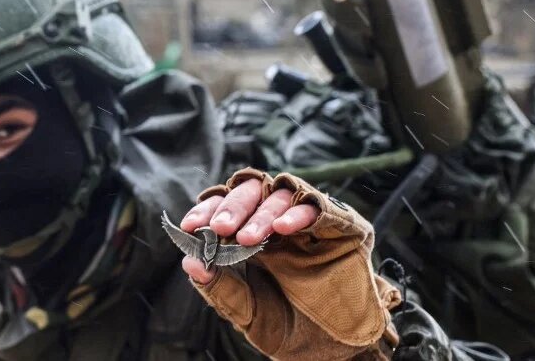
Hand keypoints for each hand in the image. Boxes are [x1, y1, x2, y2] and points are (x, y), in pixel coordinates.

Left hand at [176, 169, 399, 358]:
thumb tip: (190, 263)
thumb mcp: (248, 312)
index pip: (226, 206)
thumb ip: (222, 288)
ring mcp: (312, 222)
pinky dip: (299, 213)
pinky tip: (283, 227)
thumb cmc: (289, 328)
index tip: (190, 226)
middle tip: (220, 227)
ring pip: (283, 193)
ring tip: (248, 238)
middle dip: (234, 206)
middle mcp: (280, 220)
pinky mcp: (345, 228)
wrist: (334, 352)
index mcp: (252, 234)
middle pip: (253, 191)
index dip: (208, 210)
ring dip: (262, 212)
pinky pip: (322, 208)